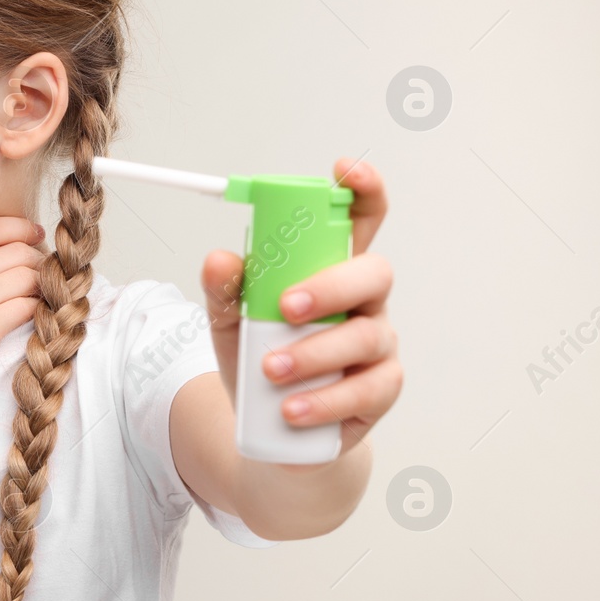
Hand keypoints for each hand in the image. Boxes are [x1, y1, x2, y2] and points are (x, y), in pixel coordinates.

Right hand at [0, 215, 46, 400]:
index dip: (20, 229)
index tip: (32, 235)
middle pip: (19, 252)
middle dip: (36, 259)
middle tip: (41, 270)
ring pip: (30, 277)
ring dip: (42, 284)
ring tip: (42, 293)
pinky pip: (28, 308)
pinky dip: (38, 309)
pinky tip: (36, 315)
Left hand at [199, 158, 401, 451]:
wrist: (268, 428)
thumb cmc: (257, 360)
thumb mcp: (229, 321)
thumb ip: (225, 289)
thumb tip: (218, 259)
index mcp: (331, 270)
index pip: (360, 220)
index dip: (362, 190)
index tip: (342, 172)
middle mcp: (363, 301)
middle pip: (374, 273)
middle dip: (330, 287)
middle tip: (285, 307)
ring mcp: (377, 345)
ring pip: (368, 336)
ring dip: (316, 353)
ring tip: (270, 370)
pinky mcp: (381, 390)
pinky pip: (367, 390)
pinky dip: (324, 400)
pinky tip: (292, 408)